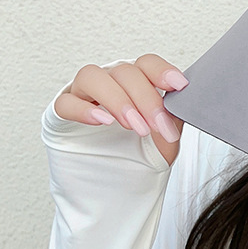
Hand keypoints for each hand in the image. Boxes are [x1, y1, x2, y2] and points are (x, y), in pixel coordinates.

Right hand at [53, 53, 186, 165]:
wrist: (115, 185)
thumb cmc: (140, 154)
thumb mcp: (164, 139)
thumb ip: (172, 119)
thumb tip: (183, 104)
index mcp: (137, 82)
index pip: (147, 63)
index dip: (162, 70)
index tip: (178, 85)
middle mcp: (110, 82)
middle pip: (125, 72)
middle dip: (145, 98)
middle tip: (156, 125)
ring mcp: (84, 95)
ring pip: (93, 77)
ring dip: (117, 99)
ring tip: (133, 125)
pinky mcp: (62, 115)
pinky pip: (65, 103)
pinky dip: (84, 109)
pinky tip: (102, 121)